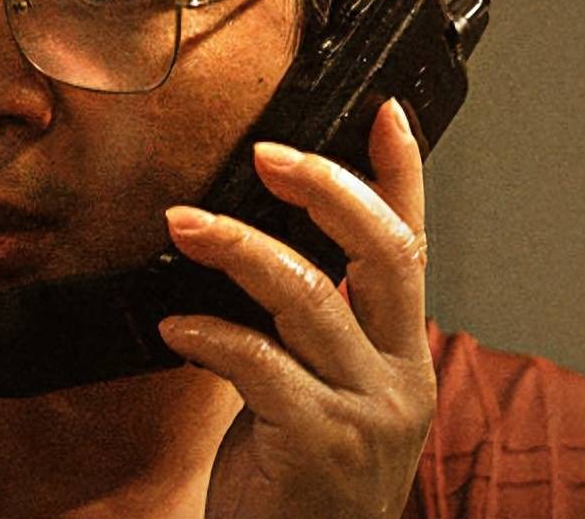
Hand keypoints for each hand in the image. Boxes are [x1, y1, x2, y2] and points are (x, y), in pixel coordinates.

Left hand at [158, 98, 434, 518]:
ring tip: (184, 224)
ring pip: (309, 295)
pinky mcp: (322, 443)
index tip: (383, 110)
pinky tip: (173, 326)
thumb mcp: (318, 387)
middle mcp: (401, 374)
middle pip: (382, 251)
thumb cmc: (298, 473)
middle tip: (266, 154)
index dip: (401, 173)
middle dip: (324, 188)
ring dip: (237, 247)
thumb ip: (306, 323)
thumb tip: (250, 237)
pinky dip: (208, 333)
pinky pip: (258, 361)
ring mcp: (369, 410)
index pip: (411, 241)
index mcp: (401, 350)